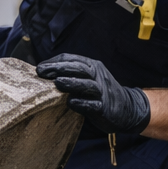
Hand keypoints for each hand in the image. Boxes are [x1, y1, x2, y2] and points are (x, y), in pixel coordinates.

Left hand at [36, 54, 150, 134]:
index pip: (72, 59)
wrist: (128, 109)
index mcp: (93, 66)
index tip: (39, 68)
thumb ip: (72, 75)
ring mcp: (102, 92)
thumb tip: (46, 73)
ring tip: (57, 82)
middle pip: (79, 69)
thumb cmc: (100, 93)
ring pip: (87, 85)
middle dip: (59, 68)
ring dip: (72, 83)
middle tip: (41, 71)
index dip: (54, 62)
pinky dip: (82, 103)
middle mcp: (98, 76)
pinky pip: (93, 105)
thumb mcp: (89, 78)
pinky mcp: (104, 108)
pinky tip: (71, 102)